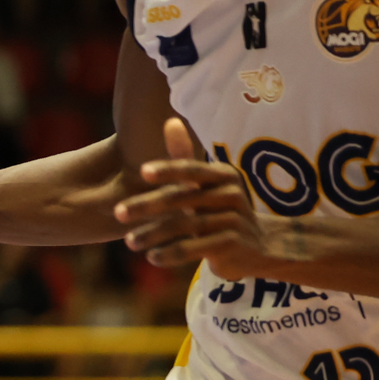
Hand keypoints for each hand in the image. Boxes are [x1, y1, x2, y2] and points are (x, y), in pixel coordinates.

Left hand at [115, 117, 309, 276]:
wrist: (261, 247)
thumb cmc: (221, 210)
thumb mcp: (205, 184)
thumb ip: (184, 156)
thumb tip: (170, 121)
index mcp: (223, 175)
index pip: (191, 169)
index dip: (168, 170)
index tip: (142, 172)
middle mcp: (232, 195)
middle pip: (182, 198)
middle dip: (146, 206)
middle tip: (118, 213)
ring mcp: (235, 221)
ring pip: (185, 226)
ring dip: (153, 234)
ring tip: (129, 242)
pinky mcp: (233, 245)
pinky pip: (196, 248)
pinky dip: (171, 254)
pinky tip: (152, 258)